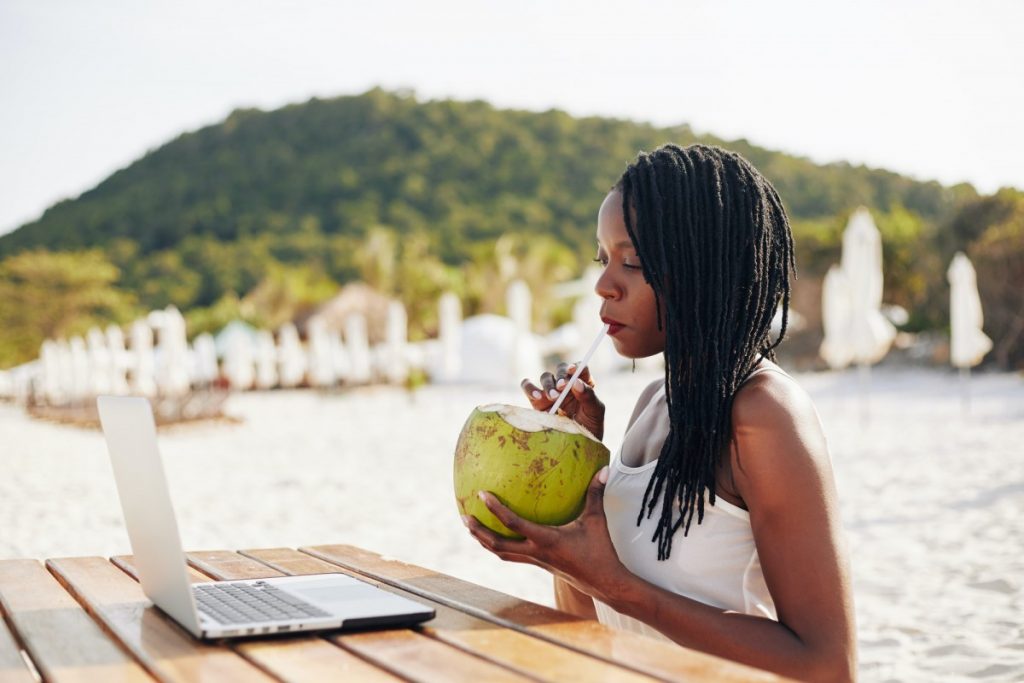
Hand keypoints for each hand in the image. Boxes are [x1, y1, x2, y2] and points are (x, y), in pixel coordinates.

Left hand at [463, 467, 626, 603]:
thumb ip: (595, 493)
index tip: (481, 495)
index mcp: (546, 540)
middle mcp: (536, 552)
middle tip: (464, 516)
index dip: (496, 510)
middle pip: (497, 545)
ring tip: (471, 526)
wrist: (604, 583)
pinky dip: (500, 545)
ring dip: (484, 540)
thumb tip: (603, 470)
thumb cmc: (600, 552)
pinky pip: (512, 554)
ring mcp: (535, 560)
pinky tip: (497, 534)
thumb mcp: (596, 520)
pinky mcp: (538, 564)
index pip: (514, 524)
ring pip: (501, 553)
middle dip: (478, 531)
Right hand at [521, 362, 604, 439]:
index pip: (580, 368)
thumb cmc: (589, 427)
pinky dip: (529, 387)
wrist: (575, 445)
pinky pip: (528, 386)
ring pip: (546, 377)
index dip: (576, 366)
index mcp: (584, 383)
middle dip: (561, 376)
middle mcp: (566, 385)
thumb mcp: (595, 412)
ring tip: (553, 397)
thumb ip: (588, 396)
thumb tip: (576, 382)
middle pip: (561, 369)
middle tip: (562, 386)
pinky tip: (536, 396)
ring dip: (548, 384)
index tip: (572, 371)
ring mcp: (551, 391)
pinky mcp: (537, 400)